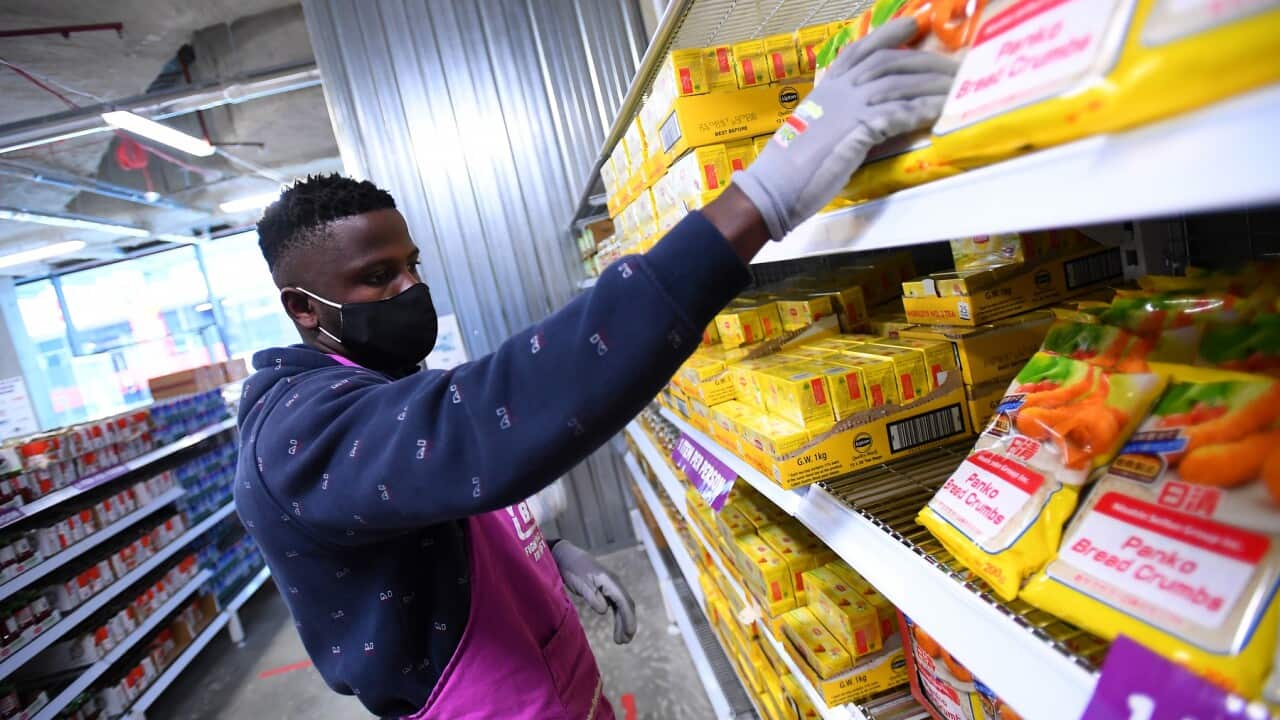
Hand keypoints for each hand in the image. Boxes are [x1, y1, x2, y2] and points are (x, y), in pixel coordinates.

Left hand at [552, 540, 636, 643]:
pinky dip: (618, 617)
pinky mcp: (607, 590)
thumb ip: (592, 596)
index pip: (623, 601)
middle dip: (628, 623)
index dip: (628, 618)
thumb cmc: (572, 569)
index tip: (629, 633)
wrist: (567, 557)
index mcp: (609, 581)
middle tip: (625, 641)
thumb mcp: (580, 583)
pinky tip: (617, 627)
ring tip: (621, 640)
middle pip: (626, 605)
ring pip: (622, 606)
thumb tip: (605, 611)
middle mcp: (614, 583)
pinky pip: (617, 605)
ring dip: (623, 622)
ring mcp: (611, 586)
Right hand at [732, 17, 958, 240]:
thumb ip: (840, 119)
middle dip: (923, 61)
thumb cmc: (789, 168)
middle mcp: (839, 92)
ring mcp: (848, 109)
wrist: (774, 189)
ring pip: (898, 85)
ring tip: (956, 88)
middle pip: (888, 63)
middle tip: (951, 64)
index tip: (912, 25)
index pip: (859, 51)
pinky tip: (939, 111)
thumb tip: (865, 121)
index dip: (888, 35)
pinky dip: (921, 110)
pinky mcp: (858, 130)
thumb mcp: (814, 131)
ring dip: (931, 86)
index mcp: (826, 89)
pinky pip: (899, 114)